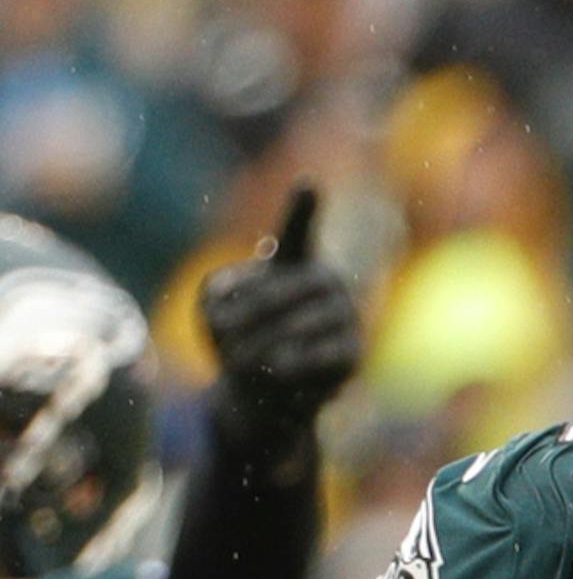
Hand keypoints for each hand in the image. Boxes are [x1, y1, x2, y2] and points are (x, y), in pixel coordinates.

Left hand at [199, 185, 361, 451]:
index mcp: (295, 263)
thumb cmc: (239, 340)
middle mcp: (326, 282)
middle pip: (280, 289)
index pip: (298, 231)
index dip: (302, 209)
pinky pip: (320, 354)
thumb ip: (215, 292)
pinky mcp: (353, 352)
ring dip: (263, 343)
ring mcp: (346, 315)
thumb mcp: (212, 310)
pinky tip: (275, 368)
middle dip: (248, 314)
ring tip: (240, 359)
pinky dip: (292, 363)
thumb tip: (243, 301)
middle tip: (221, 332)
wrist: (265, 394)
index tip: (308, 183)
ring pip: (299, 324)